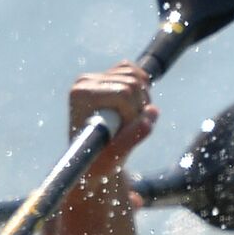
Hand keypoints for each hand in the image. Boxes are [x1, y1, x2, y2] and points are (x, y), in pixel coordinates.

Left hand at [70, 61, 158, 176]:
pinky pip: (136, 73)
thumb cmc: (99, 162)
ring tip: (130, 122)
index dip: (132, 114)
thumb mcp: (115, 157)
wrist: (93, 161)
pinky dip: (143, 90)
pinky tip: (134, 109)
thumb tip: (153, 112)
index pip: (123, 93)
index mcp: (81, 94)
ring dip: (142, 102)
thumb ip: (132, 137)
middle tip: (127, 129)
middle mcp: (85, 81)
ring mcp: (96, 77)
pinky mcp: (107, 76)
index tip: (121, 133)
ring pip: (137, 77)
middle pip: (132, 82)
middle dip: (138, 108)